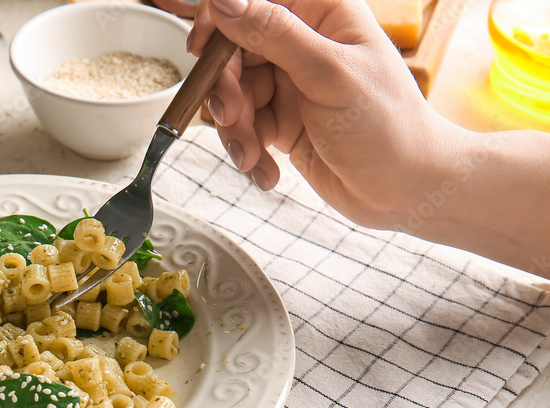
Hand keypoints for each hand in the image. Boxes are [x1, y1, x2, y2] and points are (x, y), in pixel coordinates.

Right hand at [189, 0, 465, 228]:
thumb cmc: (388, 127)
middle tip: (232, 117)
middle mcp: (304, 43)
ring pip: (233, 94)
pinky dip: (247, 150)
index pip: (255, 1)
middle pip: (234, 52)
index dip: (220, 21)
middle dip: (227, 91)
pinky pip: (244, 127)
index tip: (201, 49)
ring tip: (253, 156)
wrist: (406, 189)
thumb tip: (225, 0)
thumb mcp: (328, 74)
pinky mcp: (282, 120)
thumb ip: (274, 33)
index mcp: (323, 13)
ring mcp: (291, 83)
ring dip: (235, 130)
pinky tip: (266, 169)